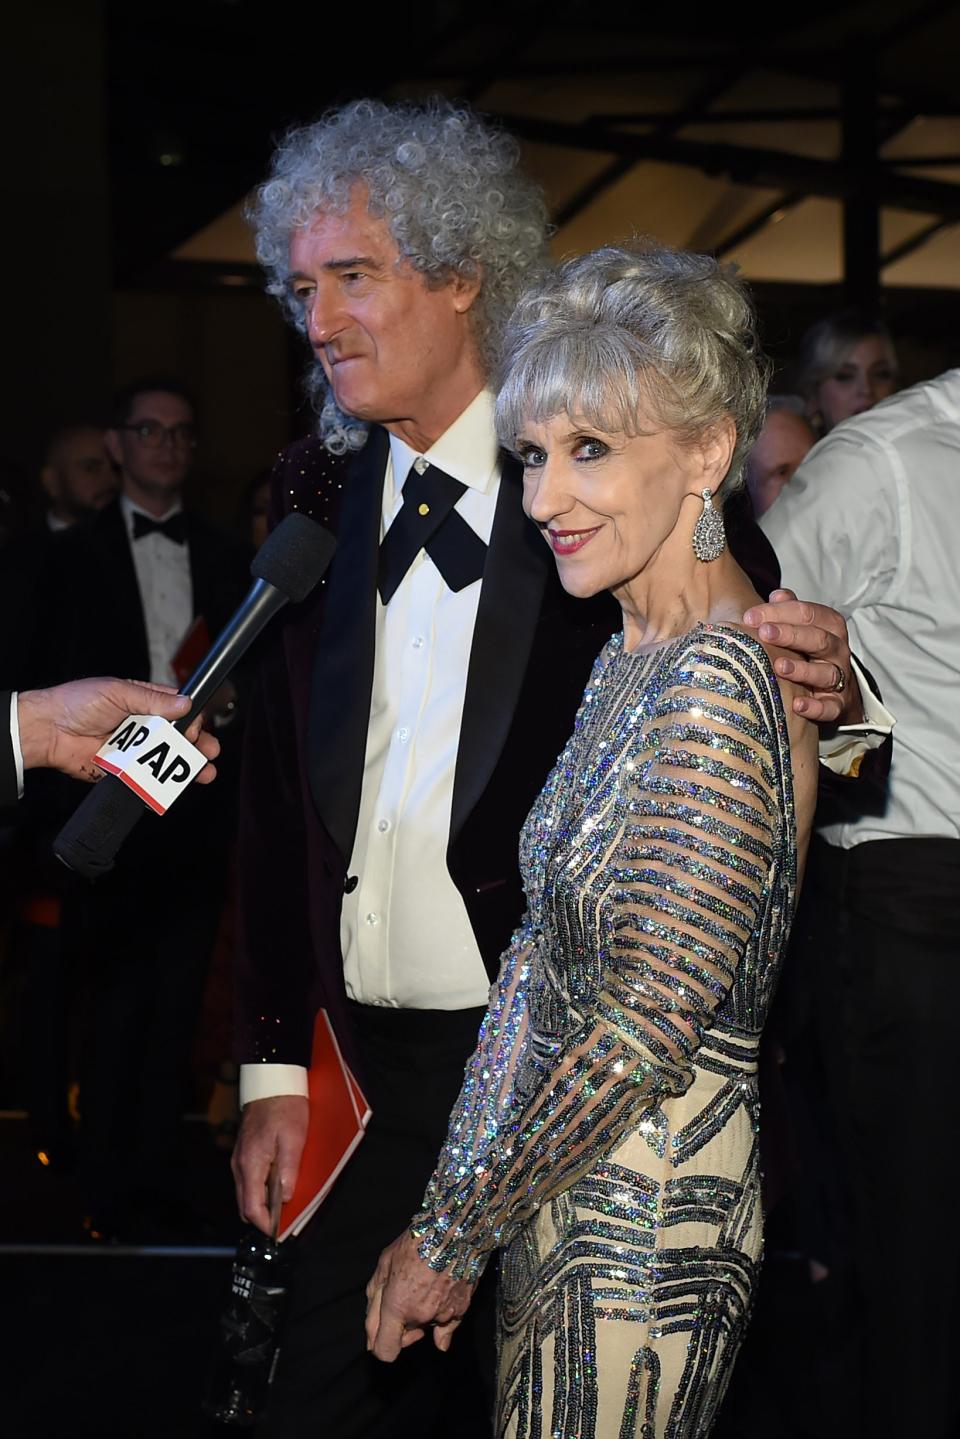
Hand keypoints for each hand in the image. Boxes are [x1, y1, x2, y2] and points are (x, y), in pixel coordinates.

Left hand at [17, 678, 219, 782]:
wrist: (47, 730)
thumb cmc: (77, 702)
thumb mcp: (117, 692)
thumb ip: (152, 699)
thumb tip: (184, 703)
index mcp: (144, 703)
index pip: (178, 711)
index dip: (191, 720)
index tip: (195, 727)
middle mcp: (142, 727)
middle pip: (178, 738)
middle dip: (197, 746)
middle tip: (207, 752)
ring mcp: (134, 751)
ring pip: (165, 761)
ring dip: (185, 768)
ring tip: (202, 773)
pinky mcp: (123, 771)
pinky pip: (144, 781)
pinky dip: (157, 788)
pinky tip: (169, 791)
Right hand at [231, 1095, 308, 1233]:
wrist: (271, 1082)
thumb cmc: (284, 1108)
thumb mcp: (293, 1139)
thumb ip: (288, 1170)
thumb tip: (285, 1198)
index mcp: (251, 1164)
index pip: (251, 1208)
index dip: (265, 1224)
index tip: (279, 1232)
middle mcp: (240, 1165)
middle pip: (246, 1205)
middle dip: (263, 1216)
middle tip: (285, 1220)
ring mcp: (239, 1160)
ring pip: (246, 1193)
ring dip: (262, 1202)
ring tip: (284, 1203)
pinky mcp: (244, 1154)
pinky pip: (249, 1181)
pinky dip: (260, 1189)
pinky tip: (278, 1184)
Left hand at [365, 1231, 473, 1361]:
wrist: (455, 1227)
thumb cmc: (416, 1241)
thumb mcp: (383, 1264)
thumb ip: (374, 1302)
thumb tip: (372, 1338)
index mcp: (397, 1306)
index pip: (385, 1351)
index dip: (379, 1344)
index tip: (382, 1330)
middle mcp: (421, 1316)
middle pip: (406, 1338)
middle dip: (401, 1326)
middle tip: (404, 1295)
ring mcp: (444, 1315)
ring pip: (426, 1327)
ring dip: (422, 1315)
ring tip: (425, 1283)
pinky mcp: (462, 1309)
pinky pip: (448, 1326)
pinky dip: (443, 1317)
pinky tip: (441, 1296)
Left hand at [743, 590, 863, 724]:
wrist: (834, 688)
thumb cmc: (808, 651)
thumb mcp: (801, 627)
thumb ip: (789, 610)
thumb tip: (777, 595)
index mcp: (830, 626)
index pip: (808, 613)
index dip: (779, 612)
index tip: (750, 616)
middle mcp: (837, 650)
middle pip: (819, 638)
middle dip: (791, 634)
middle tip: (764, 633)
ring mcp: (839, 678)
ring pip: (826, 672)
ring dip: (802, 670)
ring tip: (779, 666)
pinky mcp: (837, 704)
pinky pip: (830, 707)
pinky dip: (815, 707)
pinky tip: (797, 704)